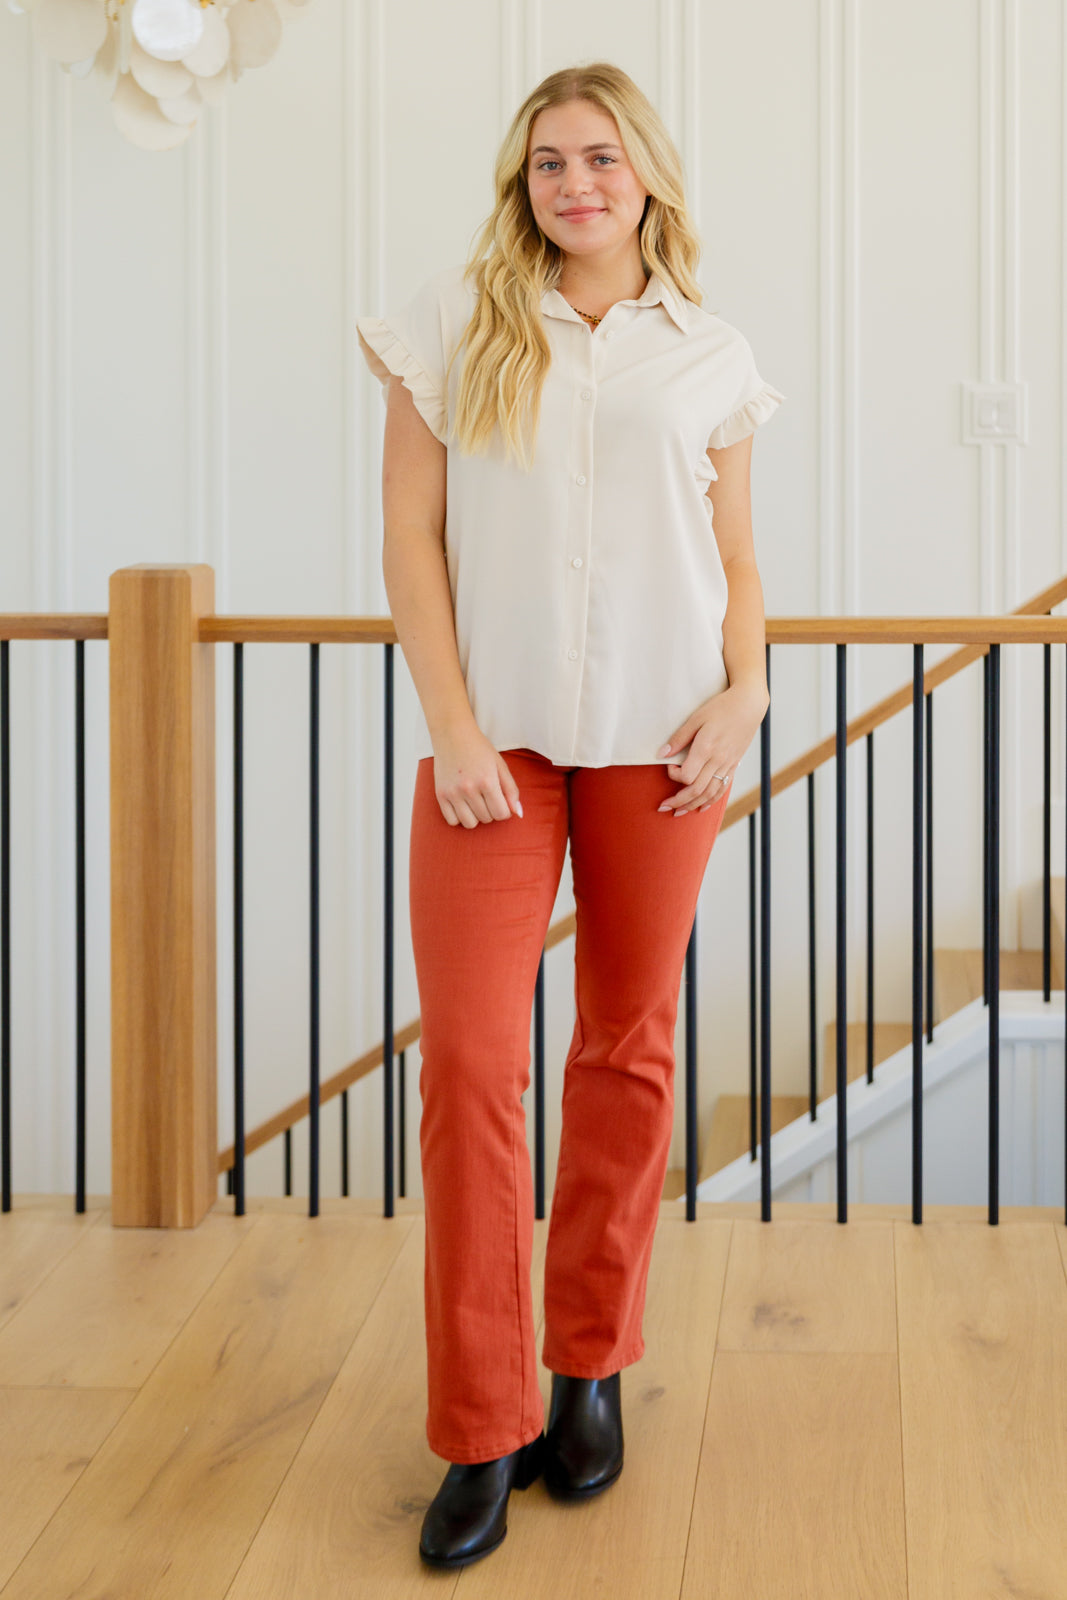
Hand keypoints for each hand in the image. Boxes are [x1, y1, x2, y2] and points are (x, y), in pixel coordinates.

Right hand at [432, 719, 522, 827]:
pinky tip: (463, 804)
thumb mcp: (500, 766)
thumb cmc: (480, 749)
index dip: (505, 810)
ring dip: (476, 817)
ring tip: (476, 802)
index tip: (501, 800)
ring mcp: (452, 793)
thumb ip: (512, 791)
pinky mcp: (440, 795)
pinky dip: (460, 817)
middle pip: (487, 819)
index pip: (501, 814)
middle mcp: (469, 789)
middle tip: (487, 796)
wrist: (452, 734)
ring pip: (470, 824)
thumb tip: (518, 814)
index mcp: (487, 781)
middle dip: (491, 811)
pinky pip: (452, 821)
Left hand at [656, 683, 768, 815]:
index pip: (688, 775)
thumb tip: (661, 755)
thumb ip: (679, 738)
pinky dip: (712, 800)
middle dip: (678, 801)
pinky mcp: (734, 764)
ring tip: (678, 812)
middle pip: (697, 790)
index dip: (674, 775)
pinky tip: (701, 807)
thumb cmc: (721, 707)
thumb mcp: (696, 717)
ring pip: (710, 793)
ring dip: (693, 805)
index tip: (670, 765)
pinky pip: (723, 788)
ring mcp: (728, 764)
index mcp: (706, 747)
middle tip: (663, 806)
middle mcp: (718, 759)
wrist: (749, 705)